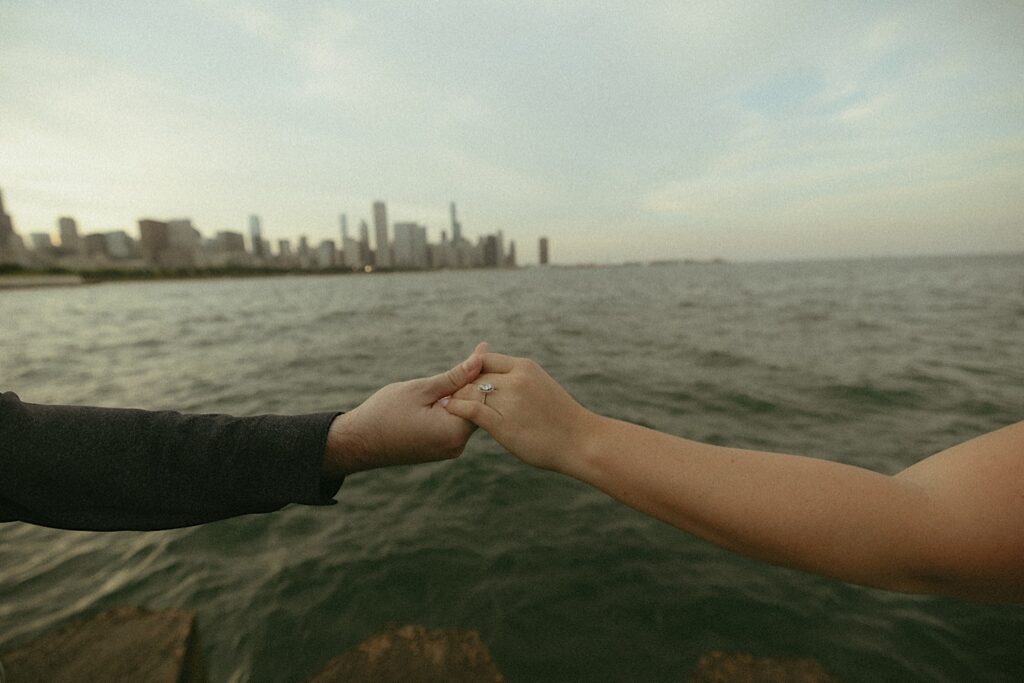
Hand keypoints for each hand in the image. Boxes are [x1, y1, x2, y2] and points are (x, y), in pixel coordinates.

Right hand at [323, 343, 487, 475]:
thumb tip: (481, 357)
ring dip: (463, 394)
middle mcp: (457, 445)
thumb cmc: (385, 412)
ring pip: (467, 414)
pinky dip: (453, 406)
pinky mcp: (442, 449)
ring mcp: (450, 449)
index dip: (483, 373)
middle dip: (475, 382)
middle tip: (473, 356)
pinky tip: (446, 391)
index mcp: (454, 432)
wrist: (358, 441)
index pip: (484, 398)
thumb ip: (456, 376)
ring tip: (460, 371)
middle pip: (479, 408)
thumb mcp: (422, 389)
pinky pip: (455, 423)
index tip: (482, 352)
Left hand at [444, 351, 597, 471]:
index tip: (463, 382)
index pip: (486, 360)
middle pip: (474, 375)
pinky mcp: (501, 422)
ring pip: (469, 391)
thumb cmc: (561, 419)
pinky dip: (456, 408)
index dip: (470, 370)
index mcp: (524, 367)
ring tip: (443, 403)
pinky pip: (470, 409)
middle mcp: (515, 379)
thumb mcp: (540, 387)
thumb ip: (518, 380)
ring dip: (454, 397)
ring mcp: (508, 400)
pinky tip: (449, 411)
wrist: (580, 441)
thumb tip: (499, 380)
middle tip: (445, 393)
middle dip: (459, 385)